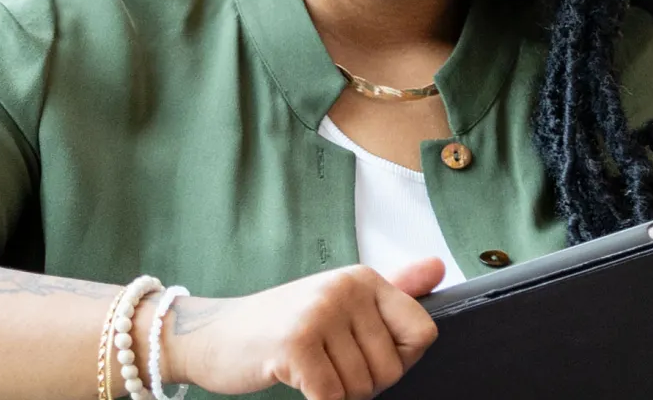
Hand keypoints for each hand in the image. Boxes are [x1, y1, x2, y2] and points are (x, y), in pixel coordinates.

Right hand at [162, 259, 442, 399]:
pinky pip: (332, 399)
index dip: (399, 359)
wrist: (213, 336)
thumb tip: (439, 266)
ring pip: (361, 389)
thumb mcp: (340, 303)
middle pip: (392, 370)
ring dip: (336, 394)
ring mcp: (319, 313)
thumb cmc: (282, 327)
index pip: (422, 333)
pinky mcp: (296, 344)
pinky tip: (295, 378)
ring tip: (308, 369)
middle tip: (324, 363)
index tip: (364, 352)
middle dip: (362, 383)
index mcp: (363, 278)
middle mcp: (344, 288)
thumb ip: (393, 291)